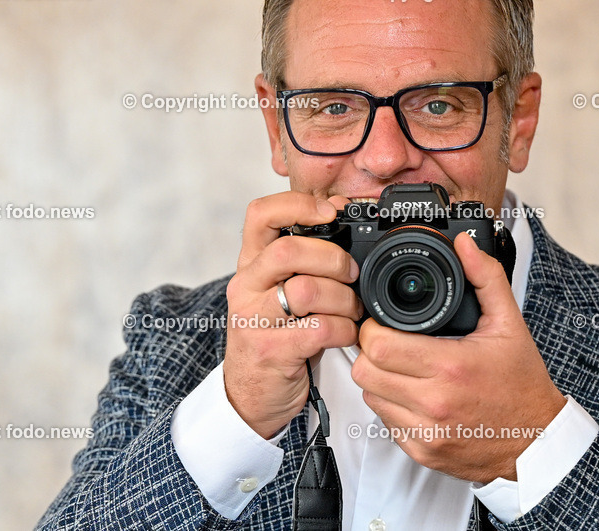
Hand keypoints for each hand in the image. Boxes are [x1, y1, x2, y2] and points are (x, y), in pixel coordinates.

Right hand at [222, 191, 361, 438]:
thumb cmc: (277, 334)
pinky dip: (344, 330)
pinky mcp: (270, 350)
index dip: (298, 204)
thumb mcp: (283, 290)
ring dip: (344, 299)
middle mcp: (246, 286)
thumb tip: (344, 212)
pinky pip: (319, 329)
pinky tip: (345, 335)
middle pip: (289, 251)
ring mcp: (253, 319)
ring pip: (307, 290)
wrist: (252, 394)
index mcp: (252, 264)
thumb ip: (306, 257)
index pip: (260, 214)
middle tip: (351, 274)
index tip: (330, 212)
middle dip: (333, 259)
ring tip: (352, 310)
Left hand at [352, 232, 566, 482]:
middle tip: (389, 342)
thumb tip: (465, 244)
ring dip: (379, 378)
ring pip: (370, 396)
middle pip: (365, 370)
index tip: (384, 323)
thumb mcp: (509, 323)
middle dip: (370, 351)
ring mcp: (426, 431)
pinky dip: (392, 405)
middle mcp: (434, 402)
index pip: (379, 345)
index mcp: (451, 366)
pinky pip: (385, 422)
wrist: (536, 442)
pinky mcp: (422, 451)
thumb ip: (485, 277)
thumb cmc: (522, 384)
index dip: (373, 328)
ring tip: (404, 366)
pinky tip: (414, 393)